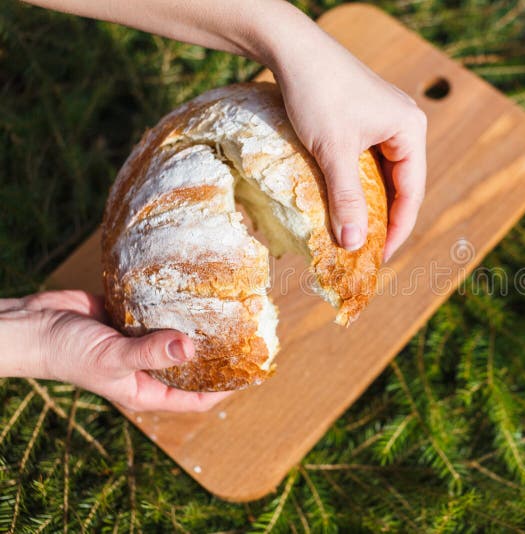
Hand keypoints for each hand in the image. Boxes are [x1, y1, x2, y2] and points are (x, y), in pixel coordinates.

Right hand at [0, 290, 231, 411]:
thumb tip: (190, 349)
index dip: (224, 388)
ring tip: (231, 308)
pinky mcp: (134, 318)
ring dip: (200, 325)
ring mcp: (142, 341)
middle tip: (247, 333)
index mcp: (146, 390)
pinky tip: (198, 290)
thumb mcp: (111, 358)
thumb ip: (149, 353)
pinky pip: (163, 312)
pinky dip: (177, 304)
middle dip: (217, 353)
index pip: (196, 397)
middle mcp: (149, 367)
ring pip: (180, 335)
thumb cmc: (67, 352)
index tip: (250, 371)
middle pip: (193, 365)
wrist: (33, 324)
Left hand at [266, 19, 427, 258]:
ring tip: (355, 231)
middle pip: (402, 185)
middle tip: (367, 250)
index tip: (380, 257)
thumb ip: (346, 199)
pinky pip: (368, 160)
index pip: (412, 193)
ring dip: (370, 202)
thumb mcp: (333, 152)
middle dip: (385, 219)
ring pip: (383, 174)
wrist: (291, 47)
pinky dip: (358, 183)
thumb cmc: (318, 94)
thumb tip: (354, 245)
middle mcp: (405, 125)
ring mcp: (385, 120)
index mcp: (410, 130)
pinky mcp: (365, 118)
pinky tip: (342, 200)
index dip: (398, 229)